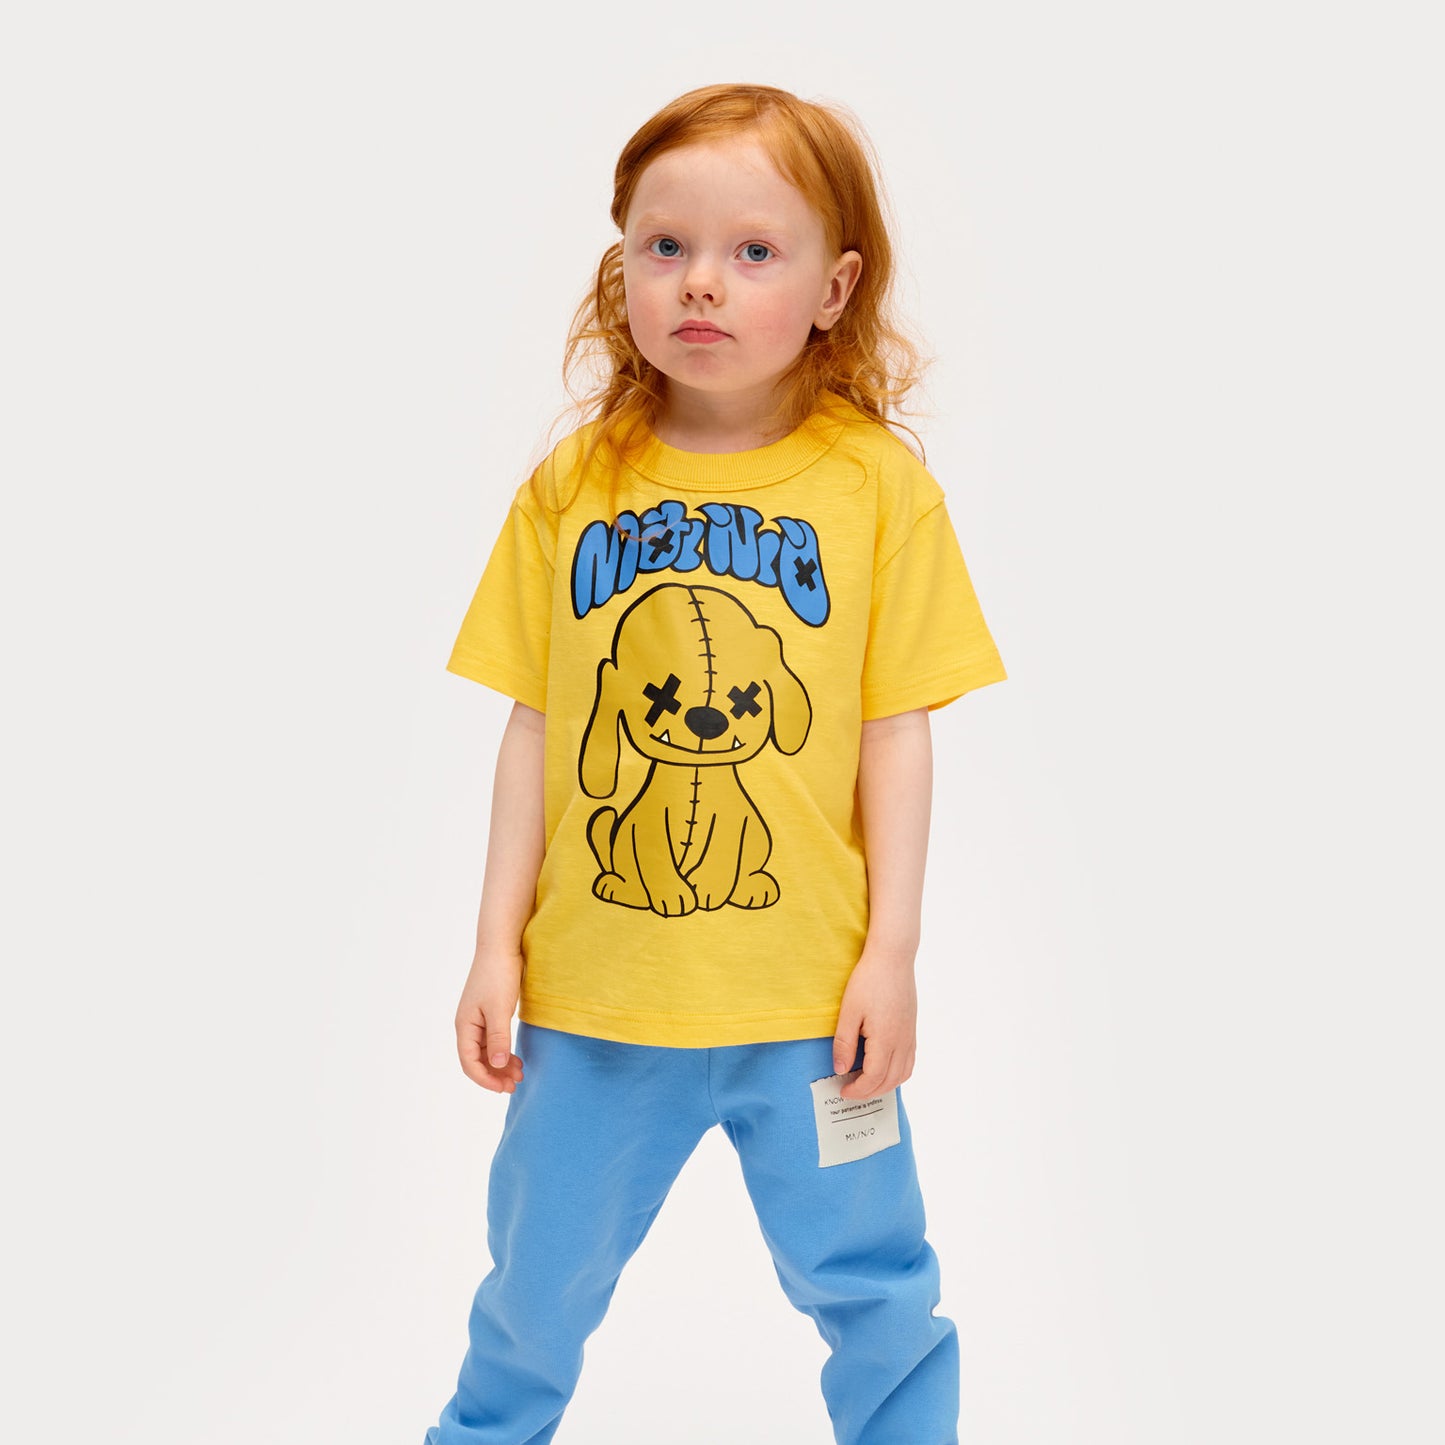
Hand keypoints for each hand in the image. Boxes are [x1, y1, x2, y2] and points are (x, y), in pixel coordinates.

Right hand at [455, 948, 524, 1093]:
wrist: (501, 945)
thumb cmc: (498, 975)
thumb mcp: (499, 1010)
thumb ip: (498, 1038)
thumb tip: (497, 1065)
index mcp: (465, 1026)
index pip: (469, 1062)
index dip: (485, 1079)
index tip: (504, 1088)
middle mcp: (468, 1025)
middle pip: (477, 1059)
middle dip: (495, 1074)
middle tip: (516, 1084)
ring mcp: (478, 1018)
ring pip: (486, 1050)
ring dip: (501, 1064)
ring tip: (520, 1073)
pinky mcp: (489, 1011)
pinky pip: (493, 1039)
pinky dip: (504, 1050)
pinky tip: (516, 1056)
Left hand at [833, 944, 917, 1100]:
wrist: (893, 958)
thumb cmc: (868, 981)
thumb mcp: (849, 1012)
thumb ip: (844, 1043)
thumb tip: (840, 1070)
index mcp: (886, 1040)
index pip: (874, 1077)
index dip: (858, 1089)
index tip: (843, 1090)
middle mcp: (902, 1042)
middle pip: (890, 1080)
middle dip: (870, 1092)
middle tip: (851, 1091)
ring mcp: (910, 1036)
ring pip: (903, 1073)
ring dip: (885, 1085)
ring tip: (866, 1083)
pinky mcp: (912, 1029)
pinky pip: (909, 1061)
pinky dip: (897, 1073)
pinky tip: (883, 1068)